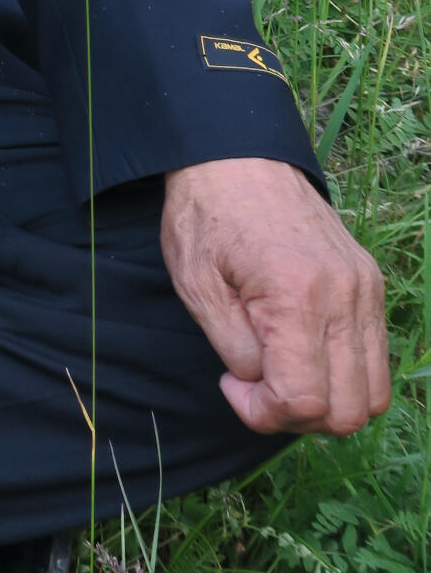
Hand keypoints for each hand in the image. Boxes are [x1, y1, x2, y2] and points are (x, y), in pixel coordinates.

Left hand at [161, 156, 389, 435]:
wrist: (236, 155)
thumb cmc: (206, 216)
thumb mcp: (197, 287)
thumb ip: (235, 351)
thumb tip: (264, 389)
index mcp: (297, 295)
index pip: (304, 400)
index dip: (263, 413)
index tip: (231, 386)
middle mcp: (346, 296)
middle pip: (349, 411)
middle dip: (297, 416)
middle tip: (254, 385)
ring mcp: (365, 289)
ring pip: (373, 393)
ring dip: (327, 402)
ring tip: (280, 372)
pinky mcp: (370, 283)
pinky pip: (376, 358)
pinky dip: (345, 375)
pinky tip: (302, 352)